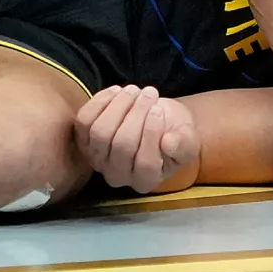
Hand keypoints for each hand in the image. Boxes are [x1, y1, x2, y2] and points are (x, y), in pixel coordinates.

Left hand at [75, 85, 199, 193]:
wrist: (157, 122)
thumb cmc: (174, 133)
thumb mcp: (188, 139)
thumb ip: (184, 144)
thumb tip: (169, 142)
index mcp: (146, 181)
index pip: (145, 164)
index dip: (151, 134)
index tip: (158, 109)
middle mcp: (118, 176)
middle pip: (121, 145)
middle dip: (136, 114)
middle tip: (149, 93)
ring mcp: (97, 160)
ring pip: (100, 132)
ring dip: (118, 106)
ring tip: (134, 90)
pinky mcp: (84, 141)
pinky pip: (85, 121)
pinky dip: (100, 102)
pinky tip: (117, 91)